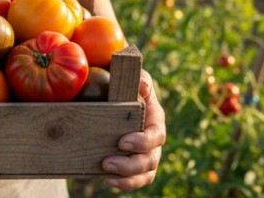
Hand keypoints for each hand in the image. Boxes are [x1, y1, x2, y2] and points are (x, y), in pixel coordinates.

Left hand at [102, 69, 165, 189]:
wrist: (113, 96)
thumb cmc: (127, 86)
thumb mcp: (134, 79)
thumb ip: (140, 79)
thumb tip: (142, 85)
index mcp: (155, 120)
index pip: (156, 136)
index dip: (143, 142)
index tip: (122, 142)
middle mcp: (153, 141)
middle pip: (150, 160)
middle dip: (131, 165)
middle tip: (108, 163)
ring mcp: (145, 154)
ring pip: (145, 174)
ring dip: (127, 178)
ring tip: (107, 175)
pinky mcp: (133, 164)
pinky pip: (135, 180)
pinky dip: (124, 183)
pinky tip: (107, 180)